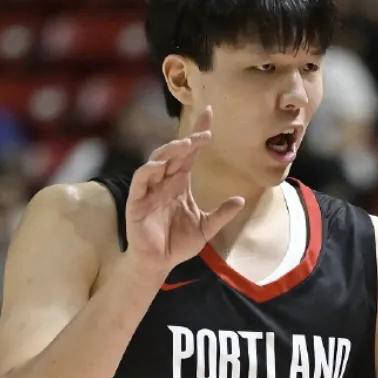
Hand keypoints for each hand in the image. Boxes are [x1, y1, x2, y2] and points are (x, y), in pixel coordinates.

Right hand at [124, 106, 244, 276]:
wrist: (159, 264)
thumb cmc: (178, 244)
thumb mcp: (206, 228)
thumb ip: (221, 214)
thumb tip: (241, 199)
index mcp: (180, 183)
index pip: (190, 153)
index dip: (198, 133)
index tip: (209, 114)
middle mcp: (164, 181)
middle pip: (174, 152)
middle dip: (188, 139)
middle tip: (205, 133)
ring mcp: (149, 190)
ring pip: (157, 161)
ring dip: (170, 150)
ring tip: (186, 144)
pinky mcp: (136, 202)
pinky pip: (140, 180)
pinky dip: (148, 170)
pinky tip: (160, 165)